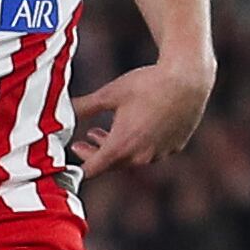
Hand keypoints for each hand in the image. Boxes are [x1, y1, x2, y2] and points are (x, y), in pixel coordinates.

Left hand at [67, 60, 212, 173]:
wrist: (188, 80)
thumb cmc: (147, 85)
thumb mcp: (110, 94)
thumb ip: (84, 107)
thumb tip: (61, 110)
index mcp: (121, 146)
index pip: (92, 169)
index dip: (78, 166)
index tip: (68, 161)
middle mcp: (140, 157)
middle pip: (111, 165)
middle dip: (94, 153)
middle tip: (81, 143)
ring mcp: (159, 154)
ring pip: (131, 159)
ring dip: (115, 148)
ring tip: (103, 133)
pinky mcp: (174, 147)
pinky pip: (151, 151)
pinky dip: (138, 143)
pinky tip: (135, 128)